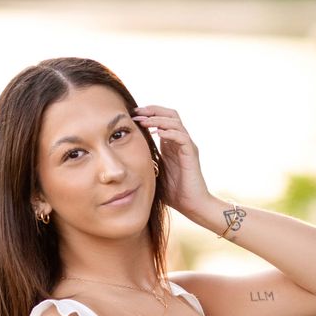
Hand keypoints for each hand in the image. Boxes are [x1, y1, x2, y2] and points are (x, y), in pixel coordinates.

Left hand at [131, 105, 213, 220]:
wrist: (191, 205)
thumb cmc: (173, 191)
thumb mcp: (154, 172)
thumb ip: (145, 160)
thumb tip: (124, 156)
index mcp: (171, 143)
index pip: (163, 118)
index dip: (149, 113)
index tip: (132, 115)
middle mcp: (180, 141)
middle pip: (171, 114)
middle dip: (153, 110)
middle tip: (137, 112)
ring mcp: (187, 146)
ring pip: (175, 122)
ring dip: (158, 119)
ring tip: (143, 121)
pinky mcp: (191, 154)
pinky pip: (181, 137)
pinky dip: (169, 132)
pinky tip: (157, 133)